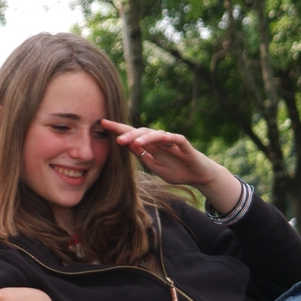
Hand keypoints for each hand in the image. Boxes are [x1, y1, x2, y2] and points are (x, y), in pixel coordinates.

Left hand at [101, 118, 223, 185]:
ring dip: (144, 137)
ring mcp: (172, 141)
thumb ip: (142, 156)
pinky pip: (175, 138)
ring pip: (155, 134)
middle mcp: (159, 141)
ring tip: (133, 142)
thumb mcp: (154, 166)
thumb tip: (127, 145)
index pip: (131, 135)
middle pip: (141, 132)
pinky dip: (167, 137)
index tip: (102, 123)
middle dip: (128, 134)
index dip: (118, 129)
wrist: (198, 176)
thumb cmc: (176, 171)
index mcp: (150, 146)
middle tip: (116, 138)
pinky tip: (159, 138)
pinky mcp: (184, 144)